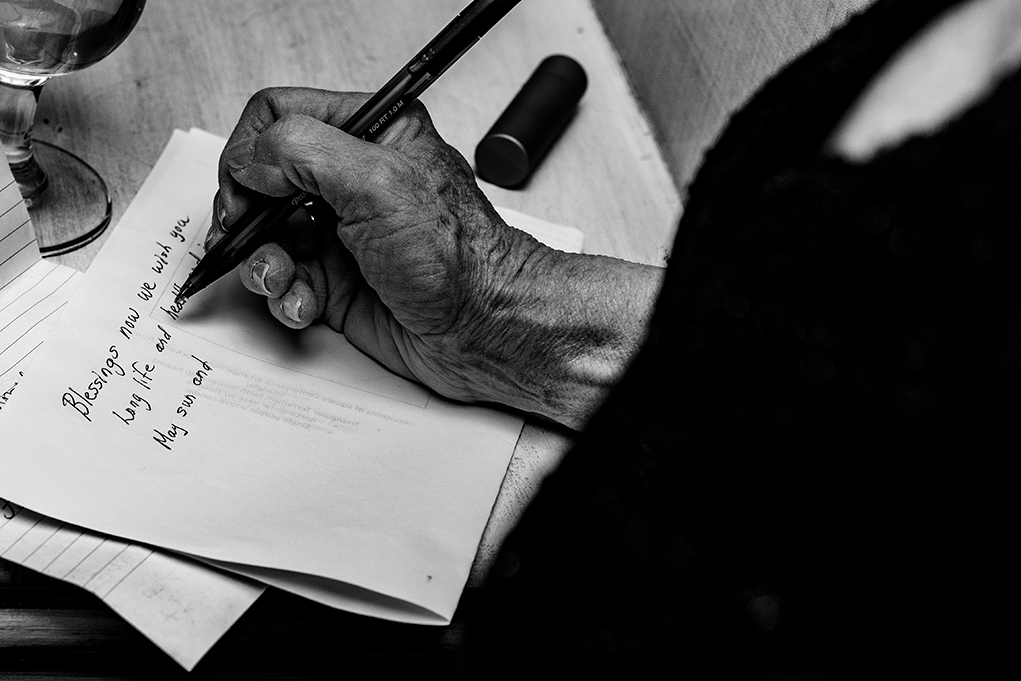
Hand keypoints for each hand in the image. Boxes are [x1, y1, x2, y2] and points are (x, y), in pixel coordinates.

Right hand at [212, 87, 660, 427]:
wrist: (482, 332)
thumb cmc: (456, 261)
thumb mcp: (379, 183)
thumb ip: (304, 152)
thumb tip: (250, 158)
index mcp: (371, 133)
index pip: (282, 115)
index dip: (251, 149)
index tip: (248, 188)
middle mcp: (351, 179)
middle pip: (261, 180)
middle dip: (247, 214)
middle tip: (244, 236)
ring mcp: (340, 232)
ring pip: (265, 236)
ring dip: (262, 262)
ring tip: (280, 280)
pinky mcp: (335, 281)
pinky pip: (284, 282)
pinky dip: (285, 297)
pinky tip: (305, 305)